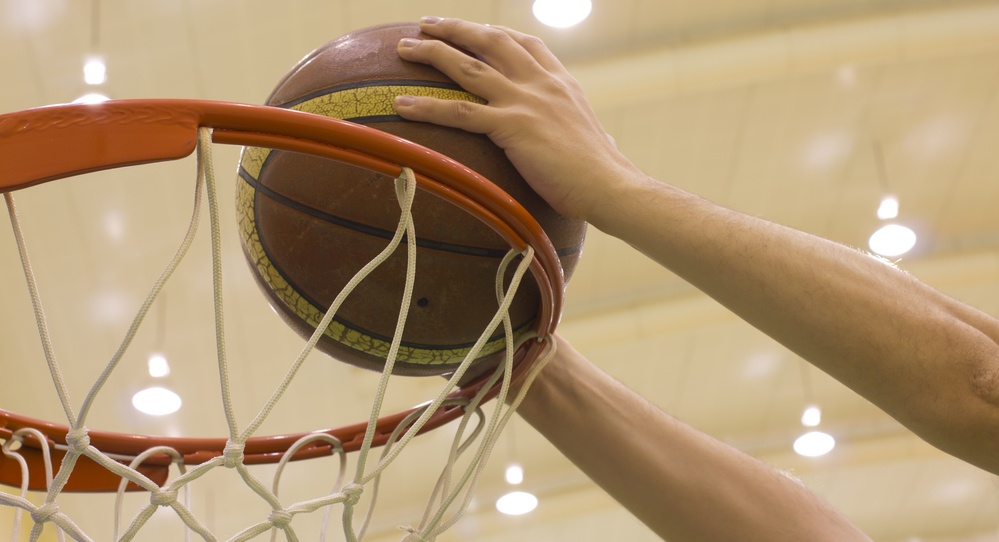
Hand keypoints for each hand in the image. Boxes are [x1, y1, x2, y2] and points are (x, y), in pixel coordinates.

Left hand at [395, 17, 641, 222]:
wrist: (610, 186)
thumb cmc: (605, 173)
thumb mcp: (601, 140)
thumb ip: (596, 133)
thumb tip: (608, 142)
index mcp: (561, 82)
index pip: (523, 43)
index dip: (493, 33)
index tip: (470, 29)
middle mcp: (541, 83)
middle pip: (490, 41)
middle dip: (455, 29)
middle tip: (426, 24)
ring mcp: (525, 101)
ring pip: (468, 67)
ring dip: (432, 53)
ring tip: (403, 48)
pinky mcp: (512, 127)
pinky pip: (460, 113)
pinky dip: (427, 107)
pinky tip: (401, 105)